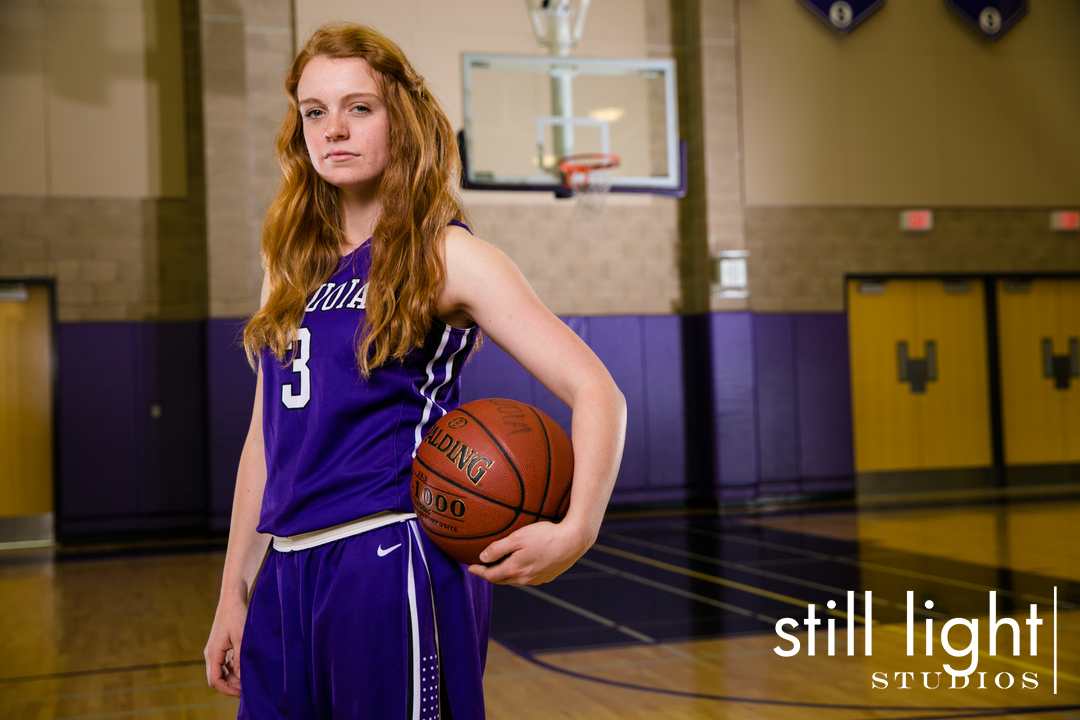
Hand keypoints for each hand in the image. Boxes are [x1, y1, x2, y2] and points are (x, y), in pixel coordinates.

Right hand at [204, 595, 247, 696]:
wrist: (232, 600)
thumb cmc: (237, 616)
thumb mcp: (241, 638)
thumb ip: (240, 658)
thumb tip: (241, 677)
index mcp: (213, 653)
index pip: (215, 680)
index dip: (227, 690)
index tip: (241, 693)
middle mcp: (210, 654)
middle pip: (216, 678)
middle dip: (230, 686)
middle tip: (246, 690)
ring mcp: (214, 650)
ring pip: (219, 672)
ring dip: (231, 679)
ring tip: (247, 681)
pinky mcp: (219, 647)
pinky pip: (223, 664)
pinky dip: (231, 670)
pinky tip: (243, 671)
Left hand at [467, 520, 592, 585]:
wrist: (573, 541)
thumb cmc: (545, 535)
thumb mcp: (518, 538)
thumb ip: (498, 548)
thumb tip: (482, 557)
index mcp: (515, 570)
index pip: (491, 575)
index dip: (479, 571)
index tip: (470, 567)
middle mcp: (525, 579)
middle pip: (502, 580)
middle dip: (490, 574)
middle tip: (482, 567)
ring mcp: (537, 579)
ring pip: (515, 580)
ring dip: (505, 575)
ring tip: (499, 566)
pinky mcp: (547, 576)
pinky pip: (528, 577)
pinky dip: (519, 573)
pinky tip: (521, 565)